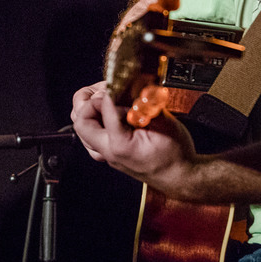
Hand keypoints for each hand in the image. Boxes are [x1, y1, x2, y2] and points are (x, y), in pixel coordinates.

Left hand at [71, 80, 198, 194]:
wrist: (180, 177)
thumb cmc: (176, 155)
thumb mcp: (165, 124)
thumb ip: (146, 104)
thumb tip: (133, 85)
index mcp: (120, 144)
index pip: (103, 109)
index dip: (110, 92)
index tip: (119, 84)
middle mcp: (108, 151)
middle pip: (80, 119)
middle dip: (90, 99)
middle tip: (107, 90)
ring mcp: (107, 154)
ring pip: (82, 127)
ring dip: (90, 108)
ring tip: (107, 97)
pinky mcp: (109, 153)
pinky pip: (90, 134)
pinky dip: (95, 119)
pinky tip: (109, 111)